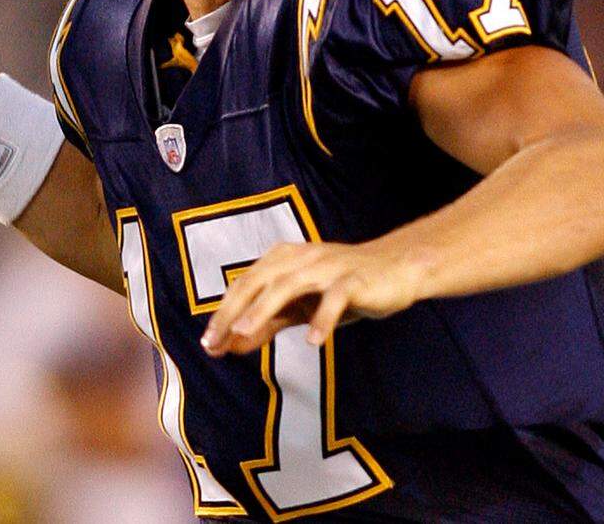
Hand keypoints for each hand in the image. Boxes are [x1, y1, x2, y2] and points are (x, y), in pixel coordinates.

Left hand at [200, 239, 426, 356]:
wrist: (396, 269)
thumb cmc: (342, 287)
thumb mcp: (300, 307)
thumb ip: (266, 323)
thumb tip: (230, 345)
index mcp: (283, 259)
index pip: (244, 285)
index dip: (223, 312)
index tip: (207, 342)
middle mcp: (300, 258)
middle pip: (258, 283)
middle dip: (233, 312)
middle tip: (215, 342)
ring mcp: (326, 267)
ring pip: (289, 285)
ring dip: (264, 309)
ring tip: (244, 332)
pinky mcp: (353, 280)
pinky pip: (335, 298)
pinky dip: (323, 318)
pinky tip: (313, 341)